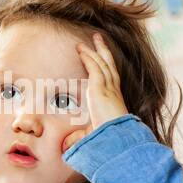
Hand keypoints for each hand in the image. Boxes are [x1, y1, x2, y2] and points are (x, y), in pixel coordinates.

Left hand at [62, 31, 128, 151]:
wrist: (117, 139)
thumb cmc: (108, 139)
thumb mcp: (91, 136)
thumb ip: (78, 137)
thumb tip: (65, 146)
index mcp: (113, 99)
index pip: (110, 77)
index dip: (106, 65)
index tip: (101, 57)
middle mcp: (113, 91)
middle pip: (109, 65)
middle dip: (103, 50)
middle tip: (98, 38)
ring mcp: (108, 88)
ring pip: (102, 63)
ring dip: (95, 49)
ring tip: (92, 37)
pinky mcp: (101, 89)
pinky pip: (94, 68)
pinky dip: (88, 57)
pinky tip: (81, 49)